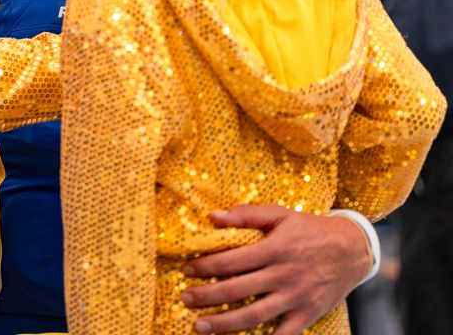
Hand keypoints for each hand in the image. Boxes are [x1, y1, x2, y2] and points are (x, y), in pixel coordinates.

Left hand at [181, 205, 369, 333]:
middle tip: (184, 299)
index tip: (186, 270)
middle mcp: (284, 275)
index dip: (205, 266)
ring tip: (200, 327)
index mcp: (274, 249)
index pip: (231, 260)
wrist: (353, 249)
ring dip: (225, 323)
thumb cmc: (309, 229)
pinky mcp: (308, 314)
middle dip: (206, 297)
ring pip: (255, 315)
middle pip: (238, 289)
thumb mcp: (280, 215)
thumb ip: (246, 214)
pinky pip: (284, 334)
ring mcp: (296, 297)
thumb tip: (212, 216)